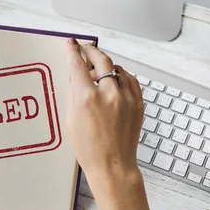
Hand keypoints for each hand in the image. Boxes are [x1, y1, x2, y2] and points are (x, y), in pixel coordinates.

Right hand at [65, 39, 143, 195]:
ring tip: (99, 70)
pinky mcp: (138, 104)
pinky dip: (121, 76)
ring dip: (107, 65)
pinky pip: (130, 80)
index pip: (78, 65)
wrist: (113, 165)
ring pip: (117, 68)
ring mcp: (126, 98)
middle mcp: (109, 95)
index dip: (74, 51)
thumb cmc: (89, 149)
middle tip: (86, 49)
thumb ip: (74, 94)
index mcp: (87, 99)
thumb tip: (77, 75)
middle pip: (101, 60)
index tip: (72, 43)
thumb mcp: (71, 119)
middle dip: (91, 51)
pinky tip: (115, 80)